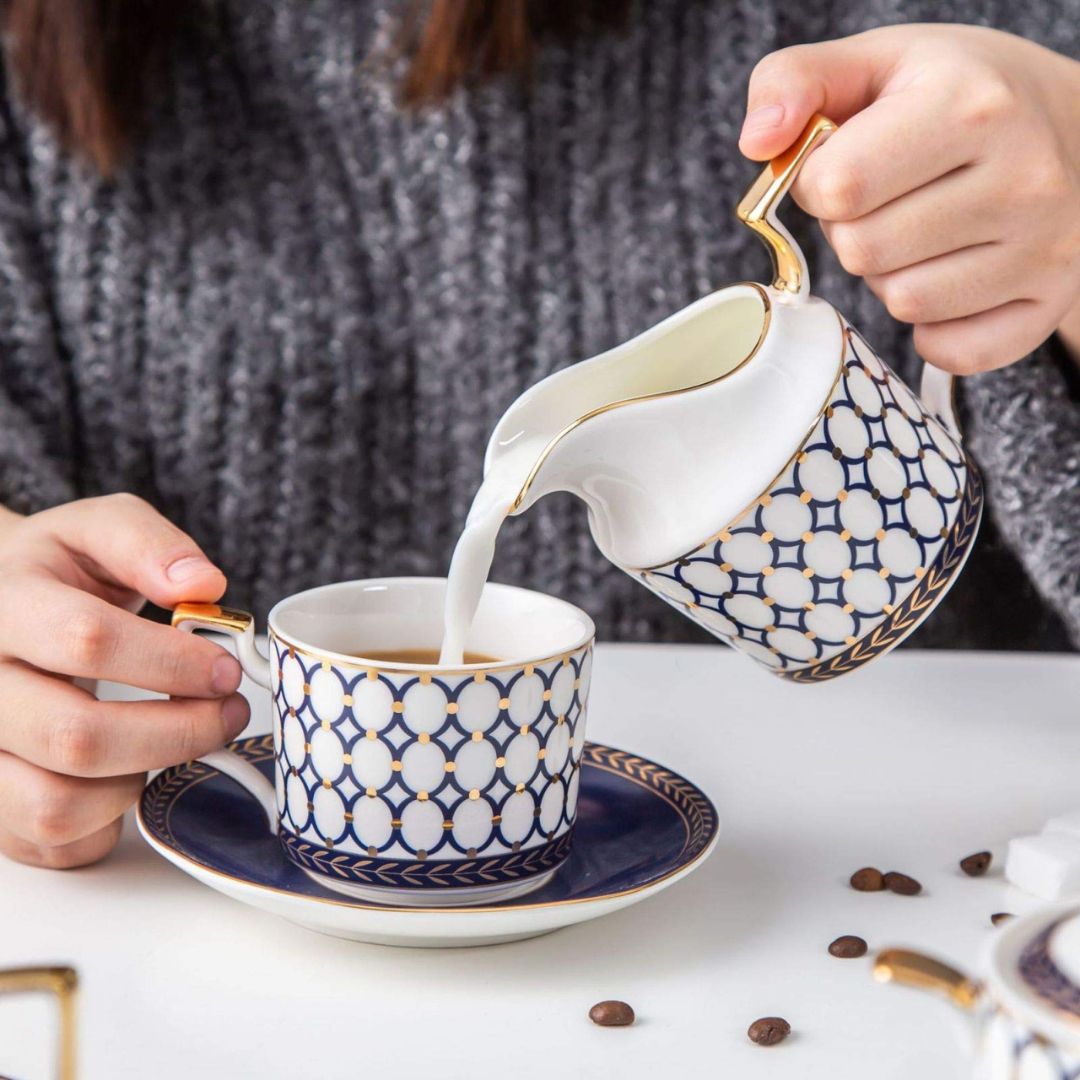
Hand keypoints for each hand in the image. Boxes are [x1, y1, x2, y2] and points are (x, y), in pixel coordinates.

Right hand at [0, 494, 247, 867]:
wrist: (1, 607)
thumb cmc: (59, 571)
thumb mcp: (99, 529)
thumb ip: (150, 545)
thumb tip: (204, 585)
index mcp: (5, 604)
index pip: (86, 639)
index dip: (172, 662)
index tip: (227, 668)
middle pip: (77, 737)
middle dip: (179, 732)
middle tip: (227, 713)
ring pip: (56, 804)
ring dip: (140, 780)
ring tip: (173, 740)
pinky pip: (50, 839)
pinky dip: (106, 821)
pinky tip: (131, 771)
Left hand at [739, 24, 1079, 372]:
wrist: (1073, 124)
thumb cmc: (958, 95)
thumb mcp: (876, 62)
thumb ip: (791, 83)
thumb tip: (756, 142)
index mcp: (970, 106)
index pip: (836, 187)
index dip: (819, 183)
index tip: (847, 162)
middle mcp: (1022, 179)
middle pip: (863, 252)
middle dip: (855, 230)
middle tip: (892, 199)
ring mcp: (1044, 248)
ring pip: (904, 303)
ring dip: (892, 276)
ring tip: (926, 229)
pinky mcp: (1050, 303)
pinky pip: (952, 350)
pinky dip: (936, 326)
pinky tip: (952, 274)